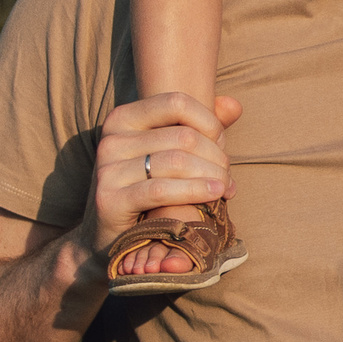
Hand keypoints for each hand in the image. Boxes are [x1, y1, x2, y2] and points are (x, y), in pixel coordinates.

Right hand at [81, 93, 240, 271]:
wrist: (109, 238)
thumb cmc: (146, 191)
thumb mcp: (168, 155)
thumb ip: (200, 129)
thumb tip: (235, 104)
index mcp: (123, 119)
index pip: (177, 103)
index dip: (209, 123)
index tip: (221, 146)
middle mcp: (112, 140)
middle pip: (183, 137)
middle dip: (216, 157)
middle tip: (226, 177)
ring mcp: (108, 169)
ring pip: (177, 162)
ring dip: (211, 175)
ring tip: (225, 189)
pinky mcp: (110, 200)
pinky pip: (162, 190)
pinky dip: (195, 191)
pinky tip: (215, 195)